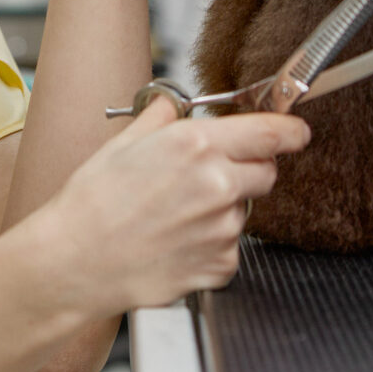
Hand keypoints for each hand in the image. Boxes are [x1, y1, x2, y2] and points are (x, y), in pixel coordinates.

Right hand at [22, 98, 311, 318]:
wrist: (76, 261)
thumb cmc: (92, 203)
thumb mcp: (123, 143)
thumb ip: (160, 118)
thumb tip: (173, 106)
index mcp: (195, 145)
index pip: (270, 132)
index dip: (290, 130)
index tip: (296, 132)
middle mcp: (217, 184)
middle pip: (267, 171)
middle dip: (248, 169)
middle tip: (208, 177)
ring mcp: (222, 228)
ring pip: (246, 211)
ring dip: (224, 209)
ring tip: (176, 216)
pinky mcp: (220, 265)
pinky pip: (231, 247)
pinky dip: (212, 245)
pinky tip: (176, 241)